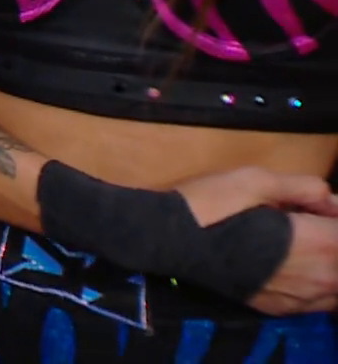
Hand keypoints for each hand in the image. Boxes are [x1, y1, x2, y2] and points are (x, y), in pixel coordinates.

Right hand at [173, 167, 337, 314]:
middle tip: (308, 220)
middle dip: (331, 240)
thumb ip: (303, 186)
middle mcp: (317, 278)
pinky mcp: (280, 308)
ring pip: (337, 290)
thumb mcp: (255, 179)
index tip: (318, 204)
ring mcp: (299, 299)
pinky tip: (297, 268)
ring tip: (304, 245)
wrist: (166, 239)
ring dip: (329, 266)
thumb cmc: (210, 204)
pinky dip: (320, 285)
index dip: (336, 215)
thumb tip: (328, 197)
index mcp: (317, 243)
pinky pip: (319, 303)